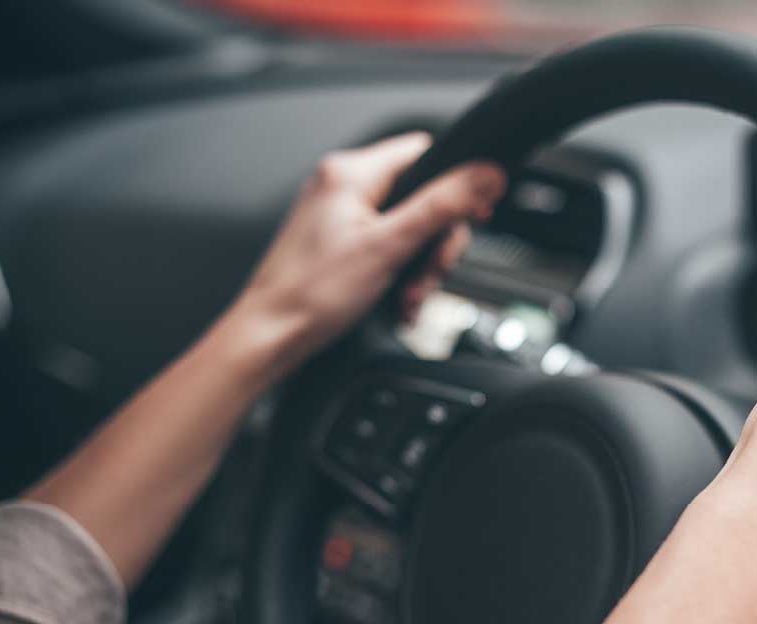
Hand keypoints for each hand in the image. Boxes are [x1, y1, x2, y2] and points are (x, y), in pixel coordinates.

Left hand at [227, 132, 504, 373]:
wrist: (271, 336)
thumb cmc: (311, 294)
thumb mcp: (389, 247)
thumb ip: (442, 206)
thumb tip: (485, 175)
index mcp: (351, 172)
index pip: (427, 154)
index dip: (457, 186)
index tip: (471, 218)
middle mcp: (342, 184)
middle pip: (423, 196)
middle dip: (435, 243)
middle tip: (429, 274)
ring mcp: (339, 212)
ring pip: (409, 226)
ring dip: (420, 265)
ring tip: (409, 295)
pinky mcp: (339, 239)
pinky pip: (388, 244)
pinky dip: (400, 272)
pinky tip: (398, 299)